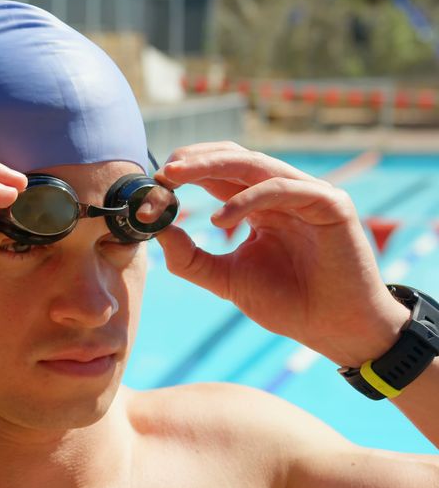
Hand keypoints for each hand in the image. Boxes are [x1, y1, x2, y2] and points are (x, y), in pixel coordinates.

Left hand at [154, 142, 409, 367]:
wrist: (334, 328)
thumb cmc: (287, 302)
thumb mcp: (225, 278)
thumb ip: (189, 256)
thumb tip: (156, 230)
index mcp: (260, 204)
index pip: (219, 173)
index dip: (186, 171)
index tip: (152, 183)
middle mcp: (283, 192)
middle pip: (234, 159)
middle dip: (195, 160)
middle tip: (162, 171)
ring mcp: (308, 194)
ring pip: (254, 165)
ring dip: (211, 167)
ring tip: (176, 178)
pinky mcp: (330, 204)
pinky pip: (283, 189)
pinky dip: (248, 199)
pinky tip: (220, 220)